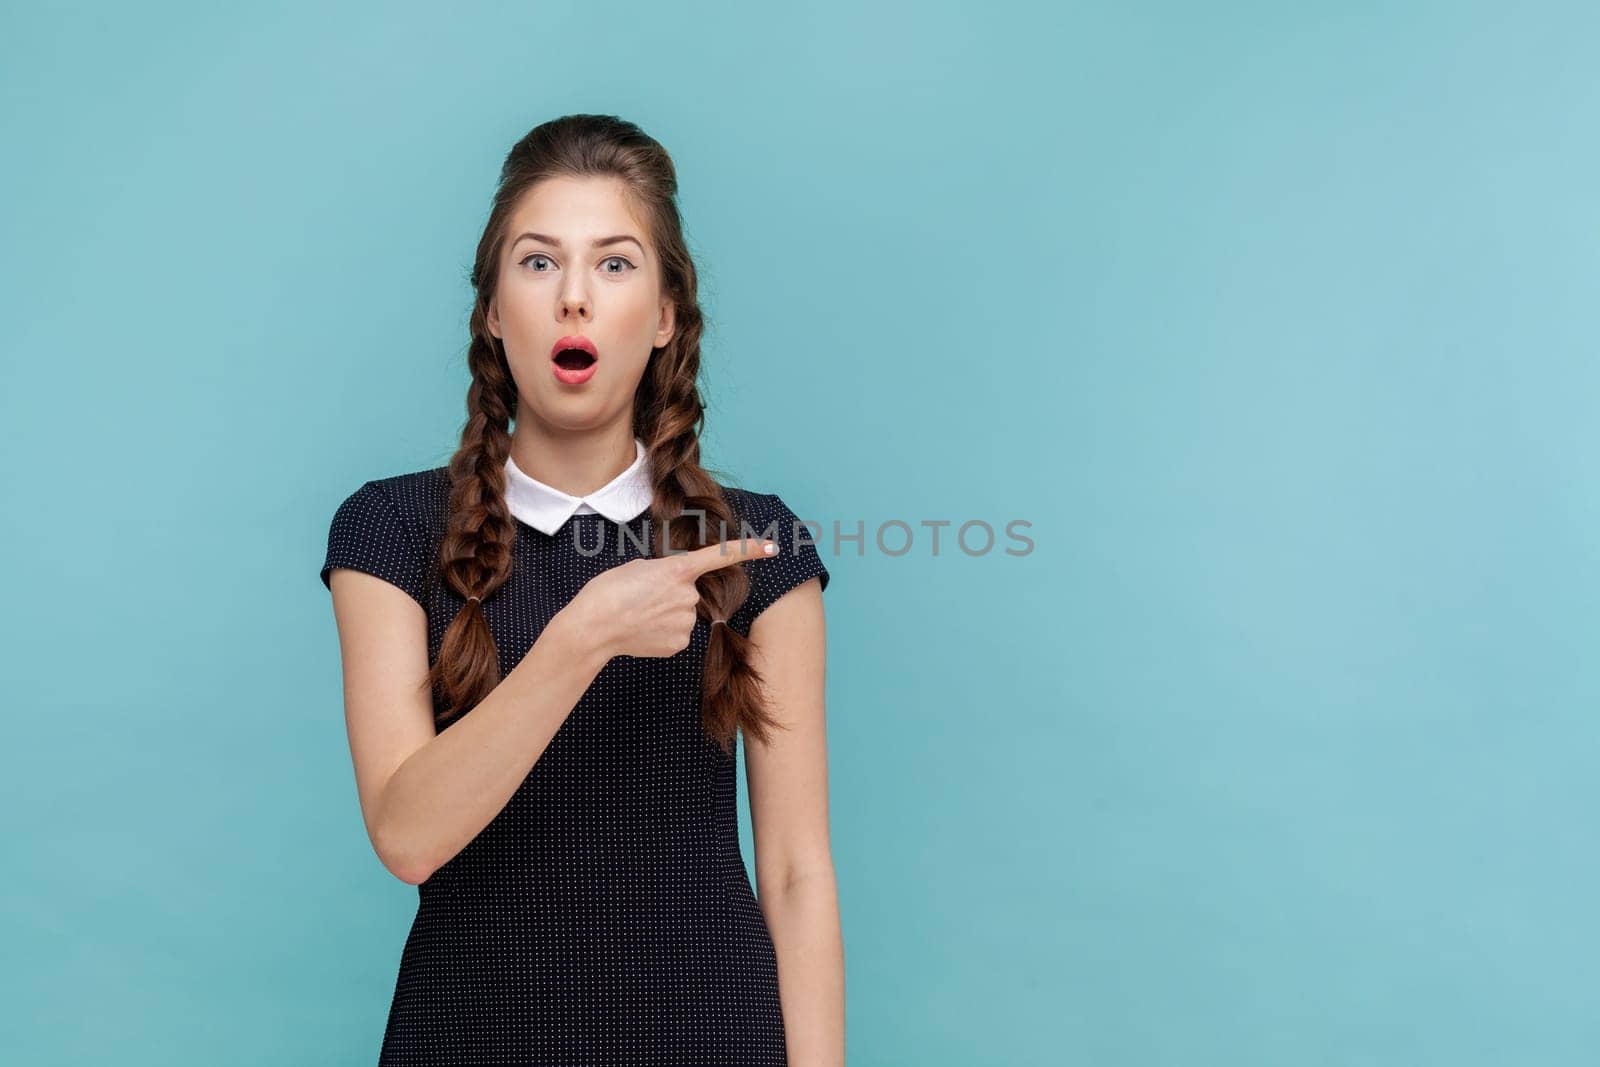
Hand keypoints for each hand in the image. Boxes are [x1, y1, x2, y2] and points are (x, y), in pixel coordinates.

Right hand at [569, 537, 778, 659]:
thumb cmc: (607, 592)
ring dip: (667, 613)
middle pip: (690, 591)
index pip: (721, 557)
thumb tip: (674, 588)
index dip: (748, 550)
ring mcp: (685, 622)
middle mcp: (687, 596)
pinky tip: (642, 631)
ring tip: (638, 614)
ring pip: (684, 613)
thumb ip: (664, 573)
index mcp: (676, 570)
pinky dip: (662, 631)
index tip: (771, 547)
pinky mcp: (678, 643)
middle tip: (643, 598)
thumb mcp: (636, 568)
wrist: (592, 628)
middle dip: (673, 593)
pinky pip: (677, 632)